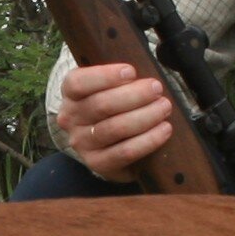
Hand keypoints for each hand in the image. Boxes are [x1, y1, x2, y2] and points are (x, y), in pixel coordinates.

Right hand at [54, 61, 175, 179]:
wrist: (104, 143)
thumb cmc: (112, 105)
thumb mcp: (106, 86)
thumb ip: (120, 78)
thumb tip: (146, 72)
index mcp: (70, 93)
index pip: (78, 83)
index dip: (105, 76)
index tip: (131, 72)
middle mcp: (70, 118)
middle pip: (101, 105)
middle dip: (134, 95)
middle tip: (157, 89)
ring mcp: (82, 143)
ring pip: (115, 128)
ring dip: (145, 116)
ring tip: (164, 107)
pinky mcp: (97, 163)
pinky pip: (125, 152)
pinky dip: (148, 140)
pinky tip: (164, 129)